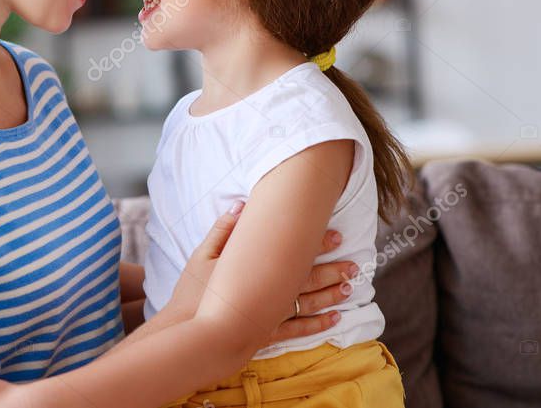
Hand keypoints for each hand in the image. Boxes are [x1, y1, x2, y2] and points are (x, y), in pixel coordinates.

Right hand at [167, 200, 357, 342]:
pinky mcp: (266, 334)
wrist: (185, 332)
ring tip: (351, 287)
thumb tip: (241, 206)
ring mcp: (270, 316)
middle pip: (307, 279)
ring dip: (331, 294)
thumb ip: (223, 231)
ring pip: (309, 303)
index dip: (316, 243)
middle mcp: (268, 293)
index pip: (292, 253)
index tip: (337, 235)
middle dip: (333, 269)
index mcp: (255, 270)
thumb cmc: (191, 293)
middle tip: (355, 263)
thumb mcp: (201, 256)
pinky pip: (298, 330)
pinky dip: (318, 325)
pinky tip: (335, 320)